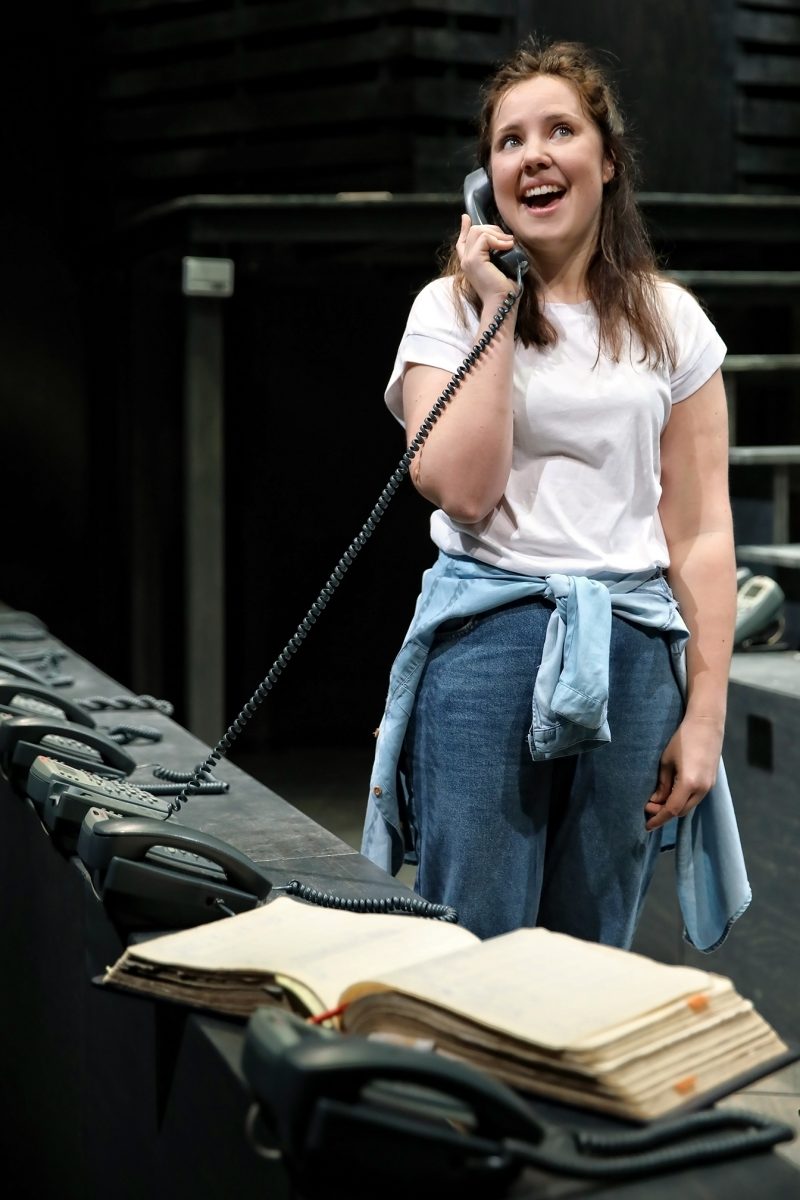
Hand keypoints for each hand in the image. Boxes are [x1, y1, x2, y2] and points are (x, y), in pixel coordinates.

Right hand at [456, 214, 517, 307]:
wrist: (502, 303)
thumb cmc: (505, 289)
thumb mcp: (502, 266)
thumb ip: (498, 252)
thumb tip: (507, 238)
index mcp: (469, 262)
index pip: (463, 240)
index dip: (465, 228)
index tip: (466, 218)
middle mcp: (465, 260)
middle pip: (475, 230)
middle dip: (493, 229)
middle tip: (507, 240)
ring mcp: (468, 260)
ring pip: (478, 231)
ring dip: (497, 234)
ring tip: (509, 245)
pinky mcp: (474, 260)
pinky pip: (485, 238)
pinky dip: (498, 240)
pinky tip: (507, 247)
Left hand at [644, 715, 723, 830]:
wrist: (706, 724)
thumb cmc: (682, 739)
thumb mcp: (666, 761)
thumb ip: (662, 784)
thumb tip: (655, 801)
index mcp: (689, 783)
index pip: (671, 810)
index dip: (658, 819)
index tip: (646, 825)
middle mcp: (702, 789)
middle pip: (681, 811)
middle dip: (664, 813)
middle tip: (648, 806)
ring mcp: (709, 786)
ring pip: (689, 806)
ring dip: (674, 807)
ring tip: (657, 800)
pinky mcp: (711, 782)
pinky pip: (695, 798)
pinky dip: (682, 800)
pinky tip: (671, 794)